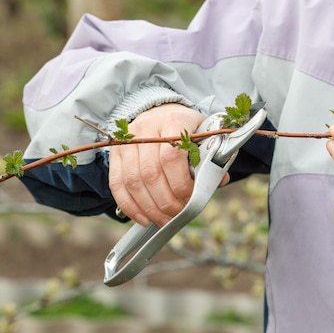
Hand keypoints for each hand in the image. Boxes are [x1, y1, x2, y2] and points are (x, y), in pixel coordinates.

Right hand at [109, 104, 227, 225]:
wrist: (161, 112)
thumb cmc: (186, 129)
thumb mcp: (203, 137)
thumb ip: (210, 159)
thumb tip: (218, 181)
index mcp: (172, 121)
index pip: (171, 157)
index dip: (180, 184)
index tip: (190, 199)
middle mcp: (146, 129)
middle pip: (150, 173)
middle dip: (166, 201)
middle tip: (178, 215)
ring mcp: (127, 141)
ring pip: (133, 181)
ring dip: (149, 207)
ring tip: (163, 220)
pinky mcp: (115, 154)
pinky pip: (117, 184)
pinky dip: (129, 206)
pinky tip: (143, 218)